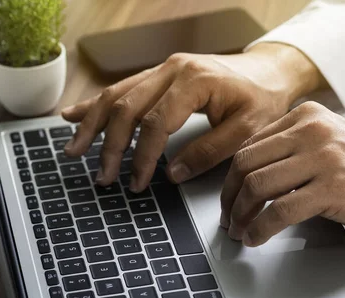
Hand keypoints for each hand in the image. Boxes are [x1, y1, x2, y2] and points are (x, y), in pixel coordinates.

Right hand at [62, 43, 324, 191]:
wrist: (270, 72)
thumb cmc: (263, 99)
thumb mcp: (247, 131)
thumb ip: (209, 152)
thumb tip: (172, 173)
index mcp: (195, 81)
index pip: (155, 123)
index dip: (141, 156)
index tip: (137, 182)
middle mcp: (173, 69)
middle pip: (127, 107)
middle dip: (109, 145)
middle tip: (102, 176)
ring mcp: (164, 68)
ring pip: (118, 94)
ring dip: (93, 124)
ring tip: (74, 150)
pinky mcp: (161, 73)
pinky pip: (123, 87)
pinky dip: (98, 104)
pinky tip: (75, 114)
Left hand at [220, 101, 344, 245]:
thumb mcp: (331, 144)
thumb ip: (293, 151)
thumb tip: (251, 180)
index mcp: (307, 117)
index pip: (250, 145)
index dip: (231, 178)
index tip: (228, 198)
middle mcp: (313, 131)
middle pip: (246, 164)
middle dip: (229, 198)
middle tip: (228, 219)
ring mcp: (323, 158)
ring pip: (257, 186)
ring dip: (240, 215)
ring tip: (240, 232)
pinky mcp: (333, 188)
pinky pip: (279, 211)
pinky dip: (260, 229)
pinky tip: (257, 239)